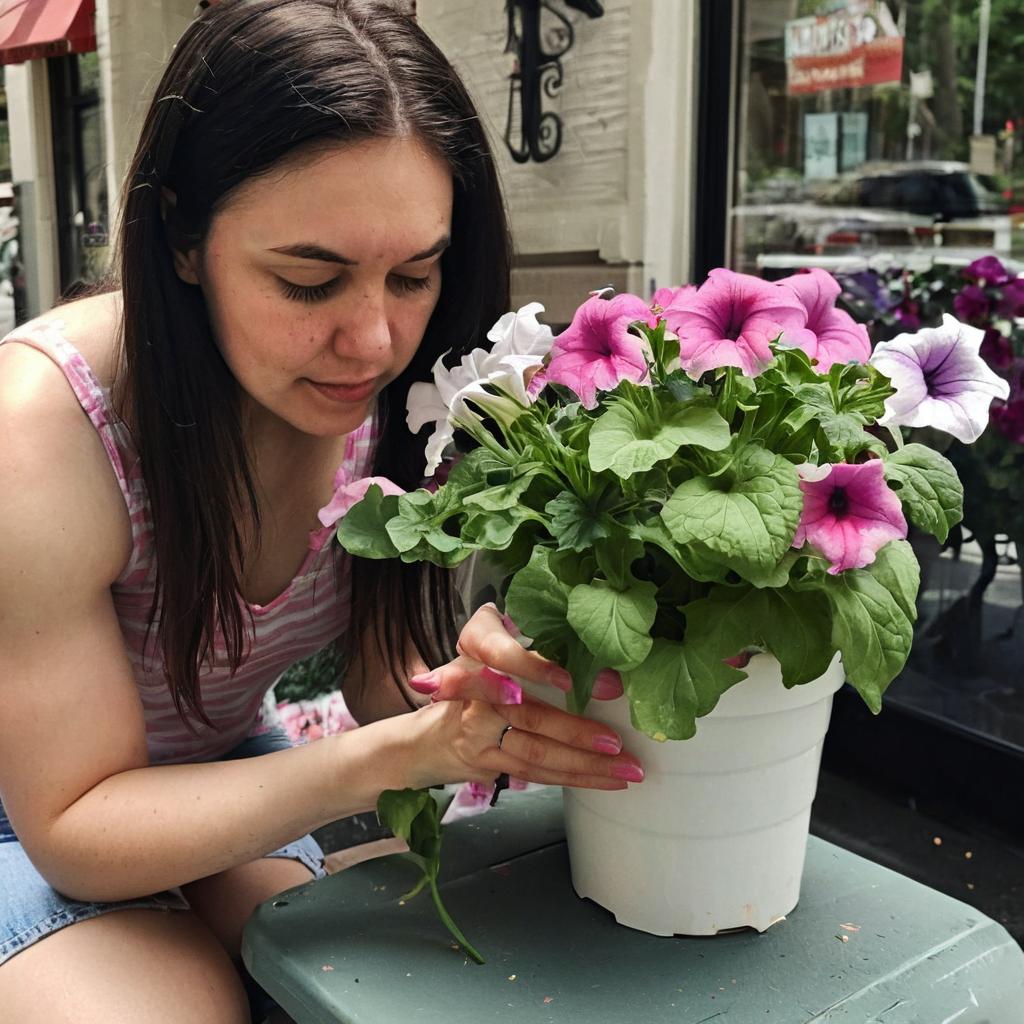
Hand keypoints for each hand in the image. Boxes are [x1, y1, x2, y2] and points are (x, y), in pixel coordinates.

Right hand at [402, 604, 643, 791]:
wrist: (421, 741)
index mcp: (475, 654)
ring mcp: (479, 737)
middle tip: (616, 740)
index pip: (500, 657)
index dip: (535, 667)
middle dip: (576, 731)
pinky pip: (538, 775)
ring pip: (537, 754)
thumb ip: (518, 625)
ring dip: (586, 765)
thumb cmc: (468, 677)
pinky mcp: (489, 767)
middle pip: (529, 716)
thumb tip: (578, 617)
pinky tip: (607, 780)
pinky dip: (576, 779)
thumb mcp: (484, 639)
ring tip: (627, 768)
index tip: (569, 679)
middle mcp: (473, 698)